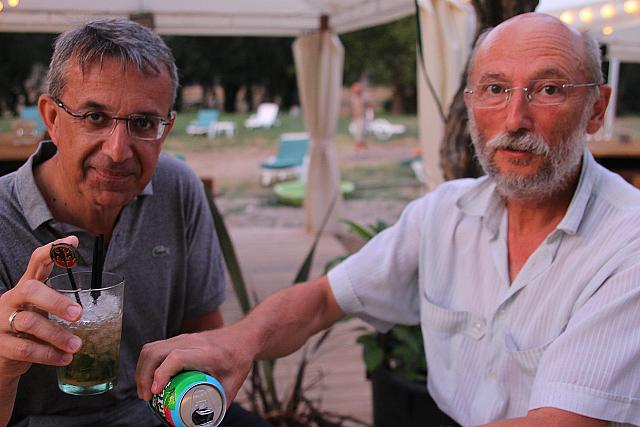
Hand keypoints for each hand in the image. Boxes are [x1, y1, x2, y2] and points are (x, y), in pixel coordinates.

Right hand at [0, 236, 82, 381]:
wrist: (3, 359)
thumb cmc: (30, 331)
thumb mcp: (43, 312)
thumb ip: (62, 304)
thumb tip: (99, 305)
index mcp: (26, 287)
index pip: (37, 262)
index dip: (53, 250)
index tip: (73, 242)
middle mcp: (12, 300)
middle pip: (30, 290)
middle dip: (55, 300)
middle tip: (78, 314)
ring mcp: (2, 322)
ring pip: (29, 323)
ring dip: (57, 335)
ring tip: (77, 345)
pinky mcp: (1, 345)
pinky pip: (25, 349)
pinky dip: (49, 355)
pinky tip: (65, 358)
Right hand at [136, 325, 253, 402]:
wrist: (242, 337)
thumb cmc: (239, 360)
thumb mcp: (233, 384)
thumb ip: (220, 403)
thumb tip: (204, 422)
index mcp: (207, 353)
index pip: (177, 358)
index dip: (162, 374)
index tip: (156, 393)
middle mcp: (191, 342)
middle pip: (156, 352)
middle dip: (144, 376)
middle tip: (147, 398)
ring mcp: (182, 338)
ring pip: (151, 348)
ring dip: (142, 370)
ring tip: (145, 392)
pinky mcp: (177, 339)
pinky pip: (154, 348)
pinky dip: (146, 365)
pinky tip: (150, 381)